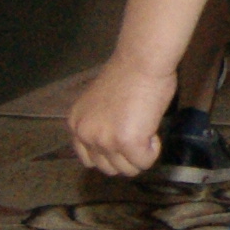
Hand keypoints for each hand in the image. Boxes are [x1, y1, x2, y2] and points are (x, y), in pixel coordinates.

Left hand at [66, 53, 178, 177]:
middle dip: (126, 156)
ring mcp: (105, 140)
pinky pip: (145, 162)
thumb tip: (113, 146)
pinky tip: (152, 128)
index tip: (123, 140)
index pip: (88, 160)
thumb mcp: (100, 104)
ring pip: (128, 169)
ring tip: (145, 126)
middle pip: (109, 168)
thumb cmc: (128, 74)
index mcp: (76, 124)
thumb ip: (99, 125)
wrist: (142, 60)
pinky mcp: (127, 142)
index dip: (110, 154)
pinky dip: (154, 150)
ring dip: (141, 153)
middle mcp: (86, 134)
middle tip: (138, 132)